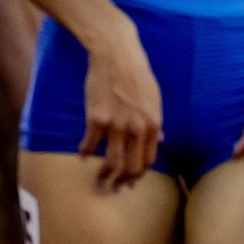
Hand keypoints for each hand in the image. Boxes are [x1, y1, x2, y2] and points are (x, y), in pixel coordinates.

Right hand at [80, 25, 162, 191]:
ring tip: (99, 181)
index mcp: (153, 124)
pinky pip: (90, 146)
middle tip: (113, 187)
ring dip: (104, 177)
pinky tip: (83, 155)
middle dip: (122, 183)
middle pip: (131, 168)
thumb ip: (156, 122)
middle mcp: (137, 128)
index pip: (147, 161)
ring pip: (111, 164)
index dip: (138, 175)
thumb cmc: (137, 75)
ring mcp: (117, 125)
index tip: (130, 181)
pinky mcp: (96, 119)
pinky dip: (85, 154)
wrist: (117, 55)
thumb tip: (160, 141)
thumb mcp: (155, 98)